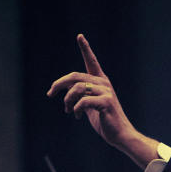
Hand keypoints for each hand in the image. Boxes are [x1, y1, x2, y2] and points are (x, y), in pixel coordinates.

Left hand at [47, 34, 157, 166]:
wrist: (120, 135)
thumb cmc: (105, 120)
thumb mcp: (88, 104)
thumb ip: (78, 94)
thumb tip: (61, 88)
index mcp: (101, 81)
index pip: (91, 61)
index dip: (85, 48)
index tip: (80, 36)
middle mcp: (104, 83)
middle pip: (74, 76)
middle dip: (59, 84)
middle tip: (50, 94)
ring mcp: (106, 92)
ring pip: (76, 89)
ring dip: (67, 100)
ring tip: (68, 110)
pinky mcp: (106, 102)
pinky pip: (82, 102)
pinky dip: (75, 109)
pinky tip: (77, 116)